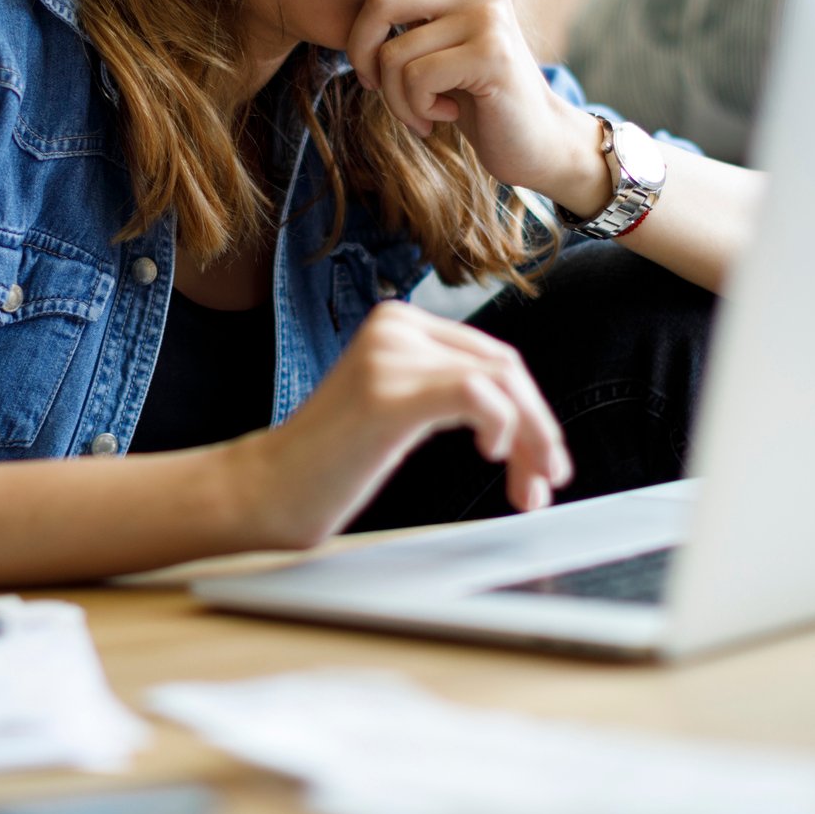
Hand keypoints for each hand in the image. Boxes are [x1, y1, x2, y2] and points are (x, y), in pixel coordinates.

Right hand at [228, 300, 572, 550]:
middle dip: (539, 428)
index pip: (492, 355)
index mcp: (399, 322)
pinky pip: (476, 395)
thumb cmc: (331, 463)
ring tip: (529, 488)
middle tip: (548, 481)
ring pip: (501, 381)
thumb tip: (528, 415)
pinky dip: (503, 426)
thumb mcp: (397, 408)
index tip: (542, 462)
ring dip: (531, 439)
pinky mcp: (389, 392)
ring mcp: (390, 355)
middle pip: (505, 366)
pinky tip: (493, 454)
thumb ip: (446, 390)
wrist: (267, 491)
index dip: (531, 410)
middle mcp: (396, 326)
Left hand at [314, 0, 589, 193]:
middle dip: (359, 52)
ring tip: (417, 111)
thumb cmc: (470, 89)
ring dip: (393, 96)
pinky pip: (415, 79)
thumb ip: (404, 6)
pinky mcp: (491, 55)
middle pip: (380, 1)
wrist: (531, 138)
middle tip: (371, 83)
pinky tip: (440, 117)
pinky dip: (414, 110)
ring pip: (393, 53)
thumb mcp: (435, 37)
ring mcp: (488, 16)